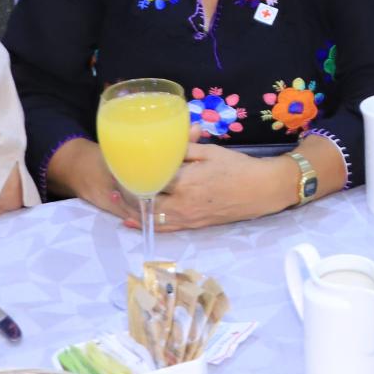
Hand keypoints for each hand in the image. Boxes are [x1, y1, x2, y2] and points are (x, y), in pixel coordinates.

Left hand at [107, 143, 287, 230]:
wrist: (261, 190)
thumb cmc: (237, 167)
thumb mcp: (210, 151)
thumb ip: (183, 149)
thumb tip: (161, 144)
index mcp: (185, 181)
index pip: (149, 180)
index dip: (131, 175)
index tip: (117, 166)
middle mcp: (182, 203)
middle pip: (145, 202)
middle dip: (126, 194)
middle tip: (112, 182)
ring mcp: (187, 217)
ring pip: (151, 218)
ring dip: (132, 211)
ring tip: (114, 200)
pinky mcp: (193, 225)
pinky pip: (165, 228)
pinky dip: (146, 225)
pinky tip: (132, 221)